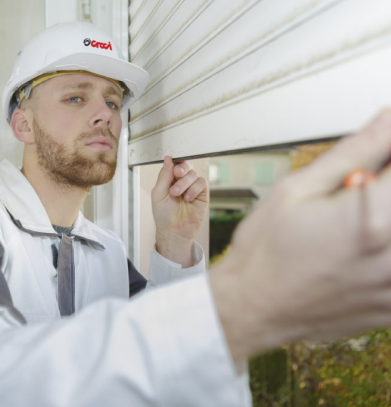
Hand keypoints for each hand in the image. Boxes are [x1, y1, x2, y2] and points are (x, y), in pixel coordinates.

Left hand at [151, 156, 208, 266]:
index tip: (173, 166)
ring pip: (193, 174)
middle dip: (182, 168)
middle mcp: (181, 181)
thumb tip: (167, 159)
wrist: (173, 231)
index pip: (174, 164)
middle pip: (186, 165)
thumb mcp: (158, 194)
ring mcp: (192, 187)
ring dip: (185, 182)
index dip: (175, 162)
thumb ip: (164, 176)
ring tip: (176, 194)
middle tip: (177, 174)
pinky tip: (188, 198)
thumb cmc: (163, 215)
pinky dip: (194, 189)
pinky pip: (202, 183)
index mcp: (169, 179)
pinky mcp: (202, 194)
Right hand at [210, 109, 390, 363]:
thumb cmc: (264, 254)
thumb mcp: (296, 190)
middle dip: (380, 189)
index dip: (385, 157)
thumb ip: (353, 153)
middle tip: (358, 191)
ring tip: (353, 224)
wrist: (252, 308)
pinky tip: (357, 253)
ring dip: (380, 219)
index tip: (371, 165)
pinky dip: (381, 253)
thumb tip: (387, 120)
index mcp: (371, 218)